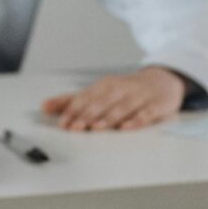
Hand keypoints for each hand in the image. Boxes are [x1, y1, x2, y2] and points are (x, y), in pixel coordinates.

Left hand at [40, 67, 187, 132]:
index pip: (86, 98)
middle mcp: (121, 89)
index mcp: (105, 85)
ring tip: (95, 127)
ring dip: (108, 117)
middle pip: (102, 103)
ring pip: (122, 107)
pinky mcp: (157, 104)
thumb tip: (44, 106)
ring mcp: (140, 96)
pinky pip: (146, 113)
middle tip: (75, 127)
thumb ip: (72, 100)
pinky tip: (126, 128)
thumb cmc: (125, 90)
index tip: (63, 123)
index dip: (73, 110)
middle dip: (87, 115)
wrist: (162, 81)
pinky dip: (136, 120)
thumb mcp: (98, 92)